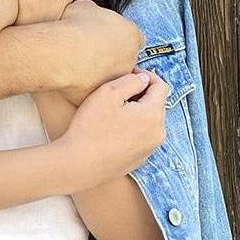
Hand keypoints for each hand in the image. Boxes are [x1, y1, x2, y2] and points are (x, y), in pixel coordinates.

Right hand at [55, 0, 144, 104]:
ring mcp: (117, 80)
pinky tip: (71, 79)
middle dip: (111, 58)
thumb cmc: (74, 26)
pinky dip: (86, 87)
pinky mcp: (103, 95)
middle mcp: (131, 59)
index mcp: (132, 35)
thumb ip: (95, 13)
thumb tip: (89, 15)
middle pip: (124, 60)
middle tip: (90, 54)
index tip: (104, 38)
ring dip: (99, 74)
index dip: (119, 39)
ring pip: (111, 78)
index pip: (134, 39)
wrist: (62, 52)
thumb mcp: (85, 7)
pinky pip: (95, 91)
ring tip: (78, 68)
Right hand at [56, 69, 168, 186]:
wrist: (78, 165)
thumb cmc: (90, 127)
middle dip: (141, 95)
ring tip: (114, 112)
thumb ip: (131, 81)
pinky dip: (132, 129)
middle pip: (157, 104)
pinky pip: (141, 137)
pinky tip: (112, 130)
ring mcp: (149, 149)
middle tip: (117, 93)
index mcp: (153, 115)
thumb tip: (143, 79)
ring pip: (150, 121)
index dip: (145, 75)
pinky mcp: (139, 160)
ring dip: (137, 112)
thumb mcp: (108, 92)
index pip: (161, 86)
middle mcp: (158, 134)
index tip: (127, 74)